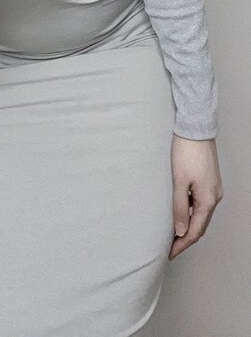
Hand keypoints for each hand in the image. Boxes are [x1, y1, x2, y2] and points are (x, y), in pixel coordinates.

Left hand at [168, 134, 223, 260]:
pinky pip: (200, 204)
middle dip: (185, 238)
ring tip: (172, 233)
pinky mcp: (209, 182)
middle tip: (169, 248)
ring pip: (201, 215)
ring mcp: (213, 189)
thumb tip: (180, 231)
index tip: (169, 253)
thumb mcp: (179, 181)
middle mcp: (214, 197)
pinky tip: (179, 213)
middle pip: (200, 225)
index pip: (195, 231)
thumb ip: (179, 207)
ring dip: (188, 226)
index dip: (182, 244)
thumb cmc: (186, 152)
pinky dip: (190, 213)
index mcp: (208, 200)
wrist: (196, 128)